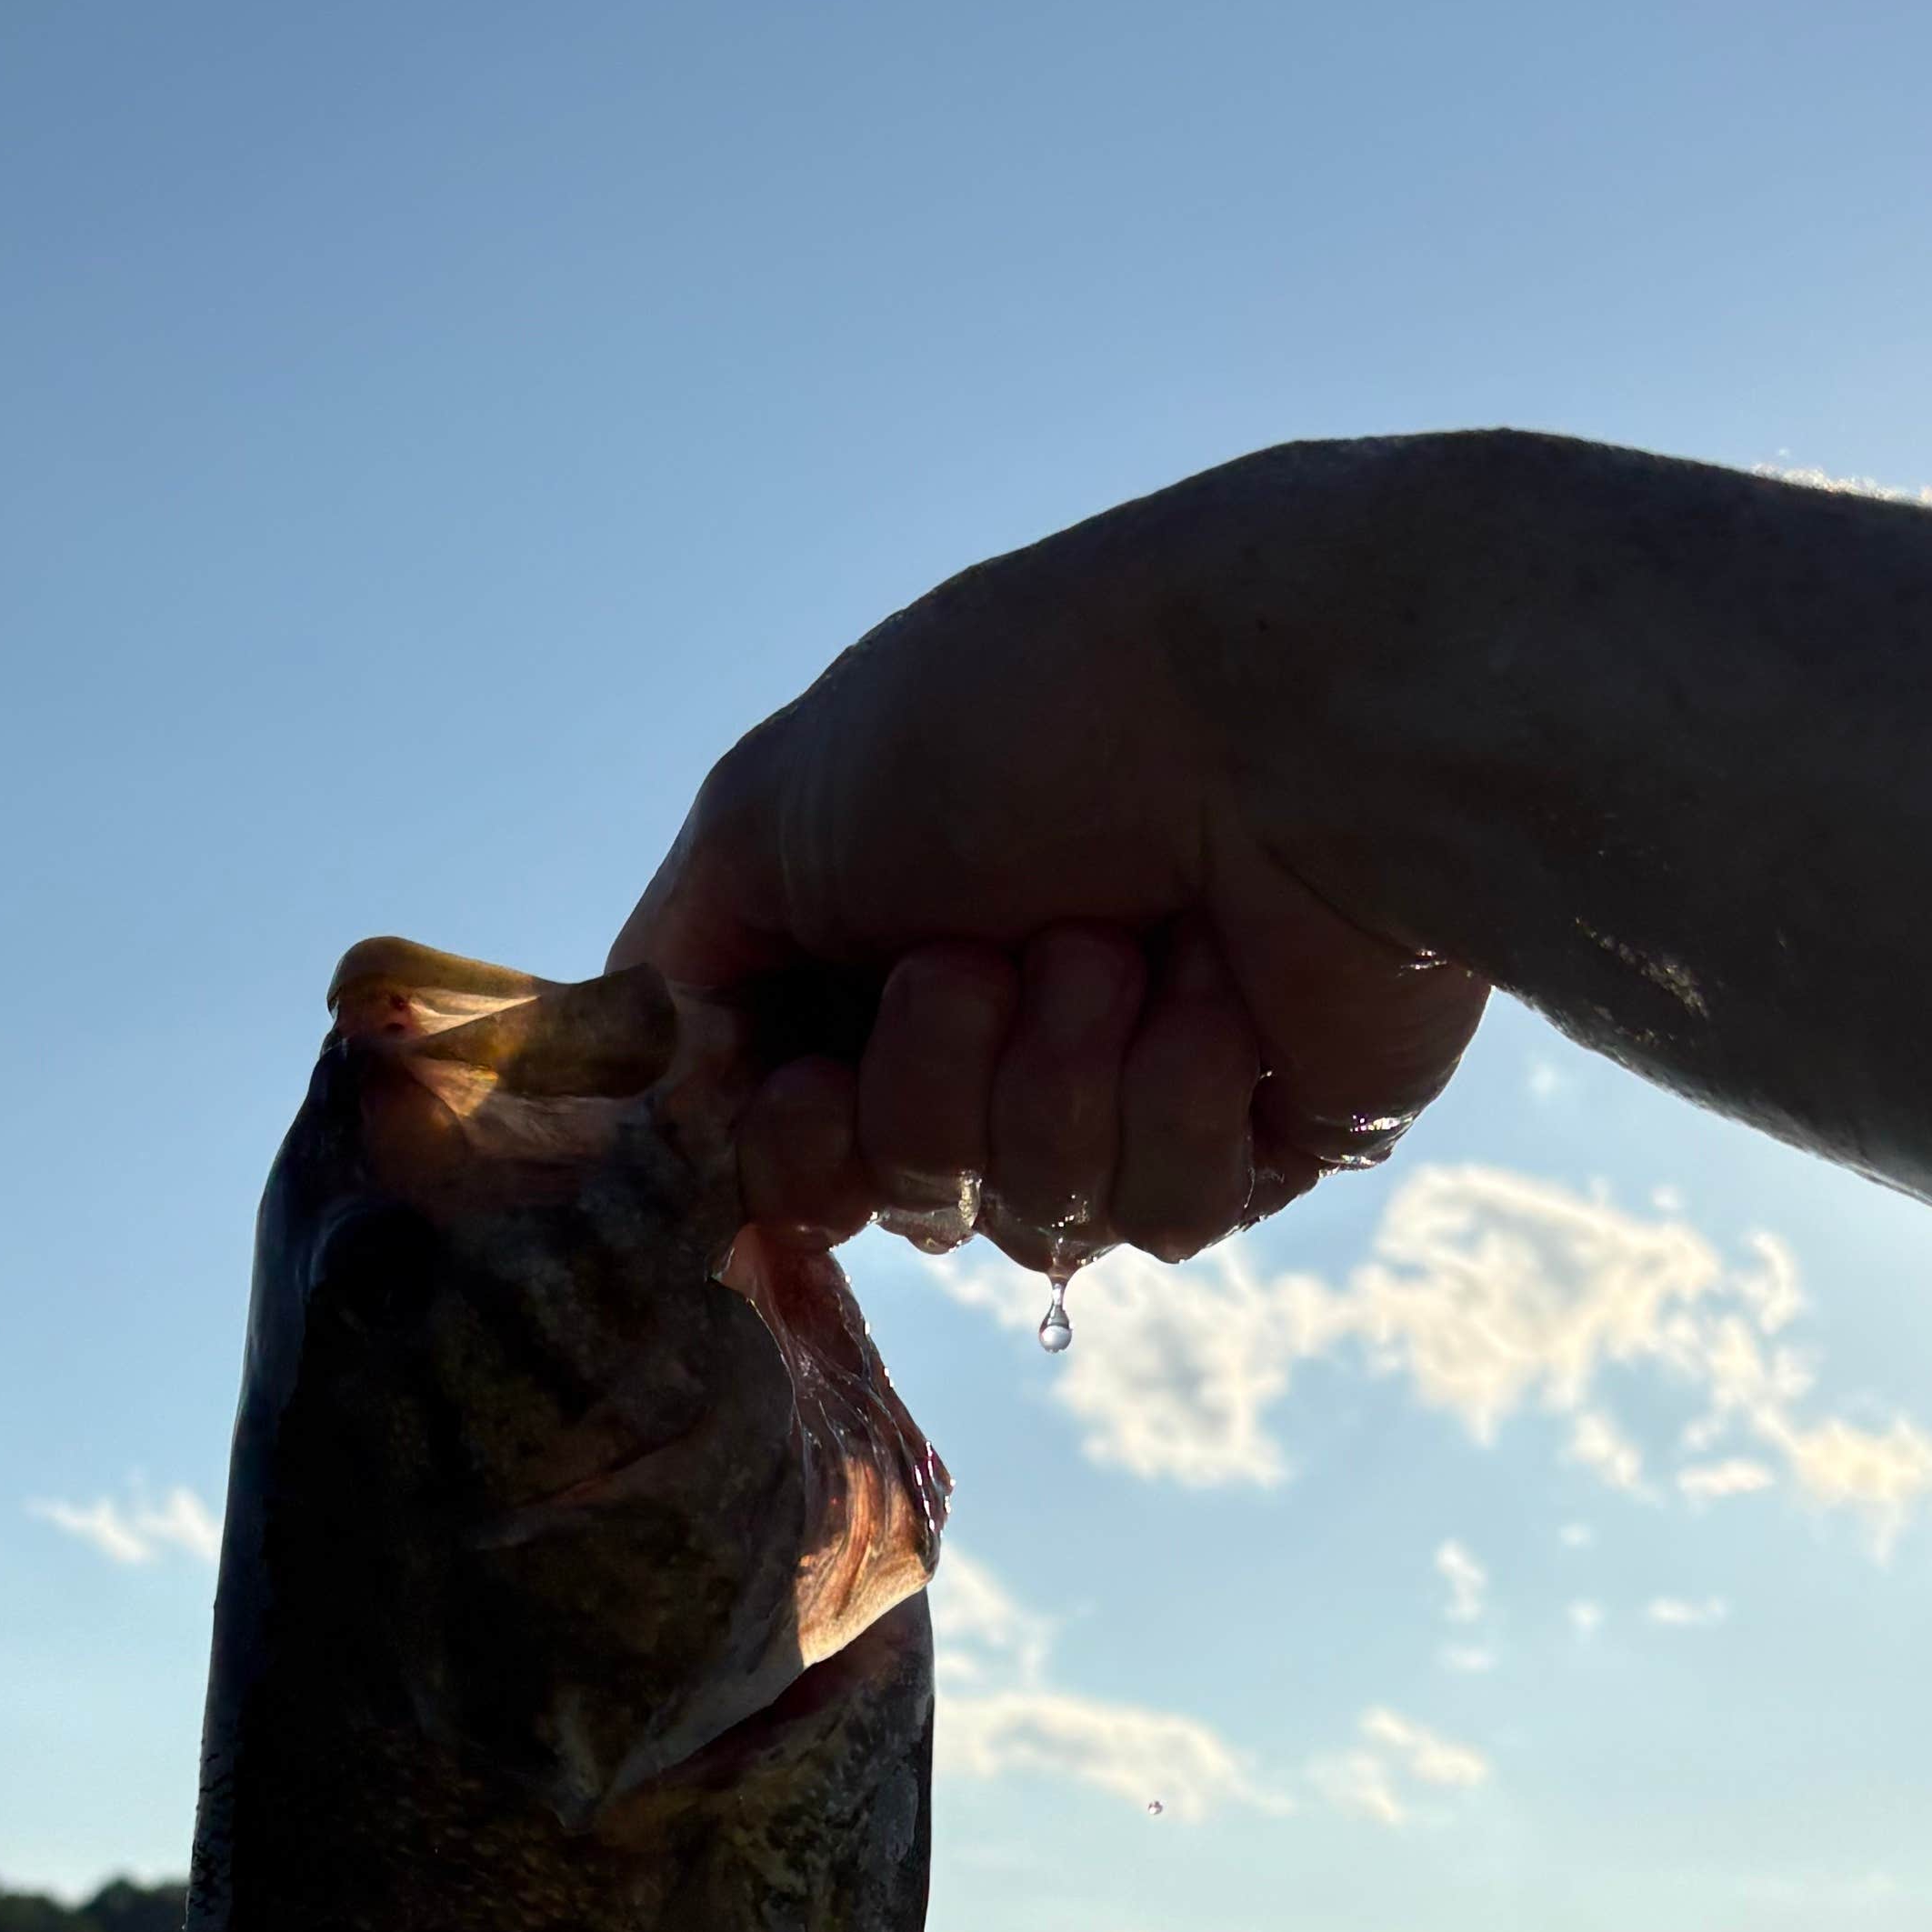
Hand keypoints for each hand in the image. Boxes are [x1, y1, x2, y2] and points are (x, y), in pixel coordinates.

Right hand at [612, 478, 1488, 1270]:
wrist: (1284, 713)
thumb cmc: (1030, 713)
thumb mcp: (774, 802)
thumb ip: (676, 958)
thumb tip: (648, 1099)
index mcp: (882, 945)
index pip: (792, 1141)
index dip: (787, 1146)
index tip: (801, 1081)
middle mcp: (1004, 1024)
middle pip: (899, 1194)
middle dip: (926, 1084)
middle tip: (978, 956)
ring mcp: (1135, 1088)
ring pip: (1031, 1218)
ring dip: (1054, 1075)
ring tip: (1122, 938)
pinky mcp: (1264, 1137)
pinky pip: (1167, 1216)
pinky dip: (1173, 1098)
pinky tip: (1218, 989)